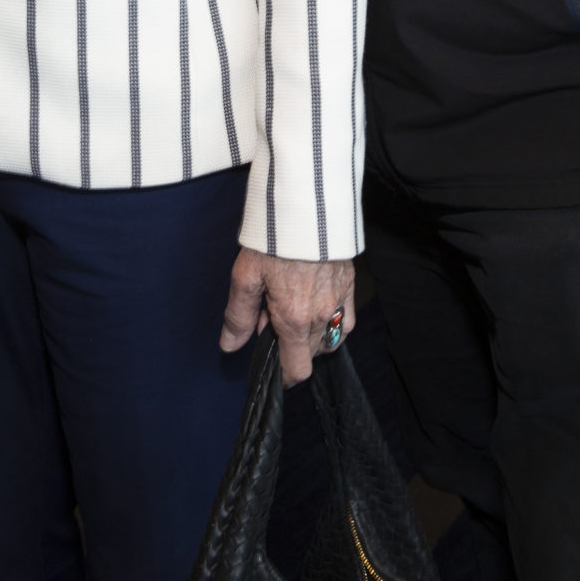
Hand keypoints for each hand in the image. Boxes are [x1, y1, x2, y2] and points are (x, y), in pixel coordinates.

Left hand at [220, 248, 355, 384]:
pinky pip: (347, 321)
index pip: (297, 370)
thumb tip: (229, 346)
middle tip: (273, 318)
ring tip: (296, 314)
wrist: (307, 205)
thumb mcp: (246, 275)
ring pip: (332, 341)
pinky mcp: (350, 285)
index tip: (274, 368)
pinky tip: (318, 308)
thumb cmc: (273, 238)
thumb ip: (239, 315)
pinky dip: (334, 324)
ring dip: (314, 338)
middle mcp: (322, 316)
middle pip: (311, 355)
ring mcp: (340, 301)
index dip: (284, 376)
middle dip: (292, 347)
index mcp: (295, 320)